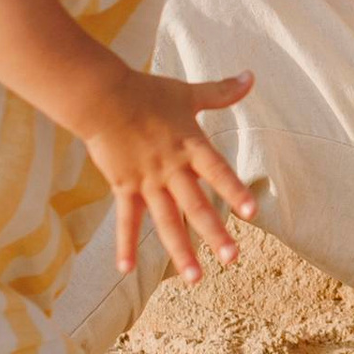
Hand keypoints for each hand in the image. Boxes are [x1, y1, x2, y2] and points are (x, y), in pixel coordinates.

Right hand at [80, 66, 259, 279]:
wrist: (101, 96)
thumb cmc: (147, 93)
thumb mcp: (188, 93)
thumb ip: (221, 91)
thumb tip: (252, 76)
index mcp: (190, 145)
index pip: (217, 172)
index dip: (234, 191)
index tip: (251, 213)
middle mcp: (171, 168)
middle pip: (195, 205)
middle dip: (215, 233)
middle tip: (233, 259)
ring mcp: (147, 181)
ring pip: (166, 221)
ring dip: (180, 250)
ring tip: (195, 277)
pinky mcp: (123, 187)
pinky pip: (125, 220)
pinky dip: (126, 244)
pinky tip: (126, 269)